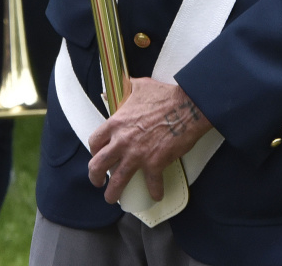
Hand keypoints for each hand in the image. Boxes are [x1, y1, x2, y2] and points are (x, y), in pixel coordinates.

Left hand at [87, 77, 210, 203]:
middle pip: (98, 165)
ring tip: (113, 198)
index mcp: (116, 123)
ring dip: (113, 193)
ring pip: (118, 180)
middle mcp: (122, 141)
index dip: (94, 151)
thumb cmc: (165, 95)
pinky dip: (154, 191)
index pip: (95, 141)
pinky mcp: (155, 163)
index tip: (97, 155)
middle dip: (95, 177)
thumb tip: (121, 82)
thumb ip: (127, 87)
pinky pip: (151, 184)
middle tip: (98, 182)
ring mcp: (137, 154)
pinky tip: (156, 195)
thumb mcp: (140, 86)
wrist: (188, 106)